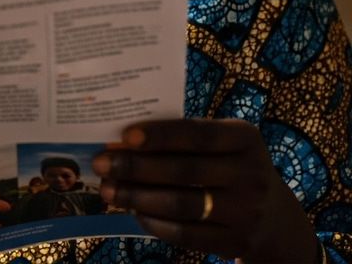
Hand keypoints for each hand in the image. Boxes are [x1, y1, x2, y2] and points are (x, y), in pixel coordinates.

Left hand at [91, 118, 317, 262]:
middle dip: (136, 167)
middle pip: (183, 170)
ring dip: (138, 197)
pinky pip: (186, 234)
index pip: (197, 134)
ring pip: (181, 204)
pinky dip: (154, 222)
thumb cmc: (230, 166)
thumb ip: (186, 139)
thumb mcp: (224, 144)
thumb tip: (125, 140)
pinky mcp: (236, 242)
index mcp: (245, 138)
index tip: (124, 135)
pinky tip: (133, 211)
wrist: (276, 219)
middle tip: (101, 163)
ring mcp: (247, 212)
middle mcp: (251, 174)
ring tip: (108, 189)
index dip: (160, 135)